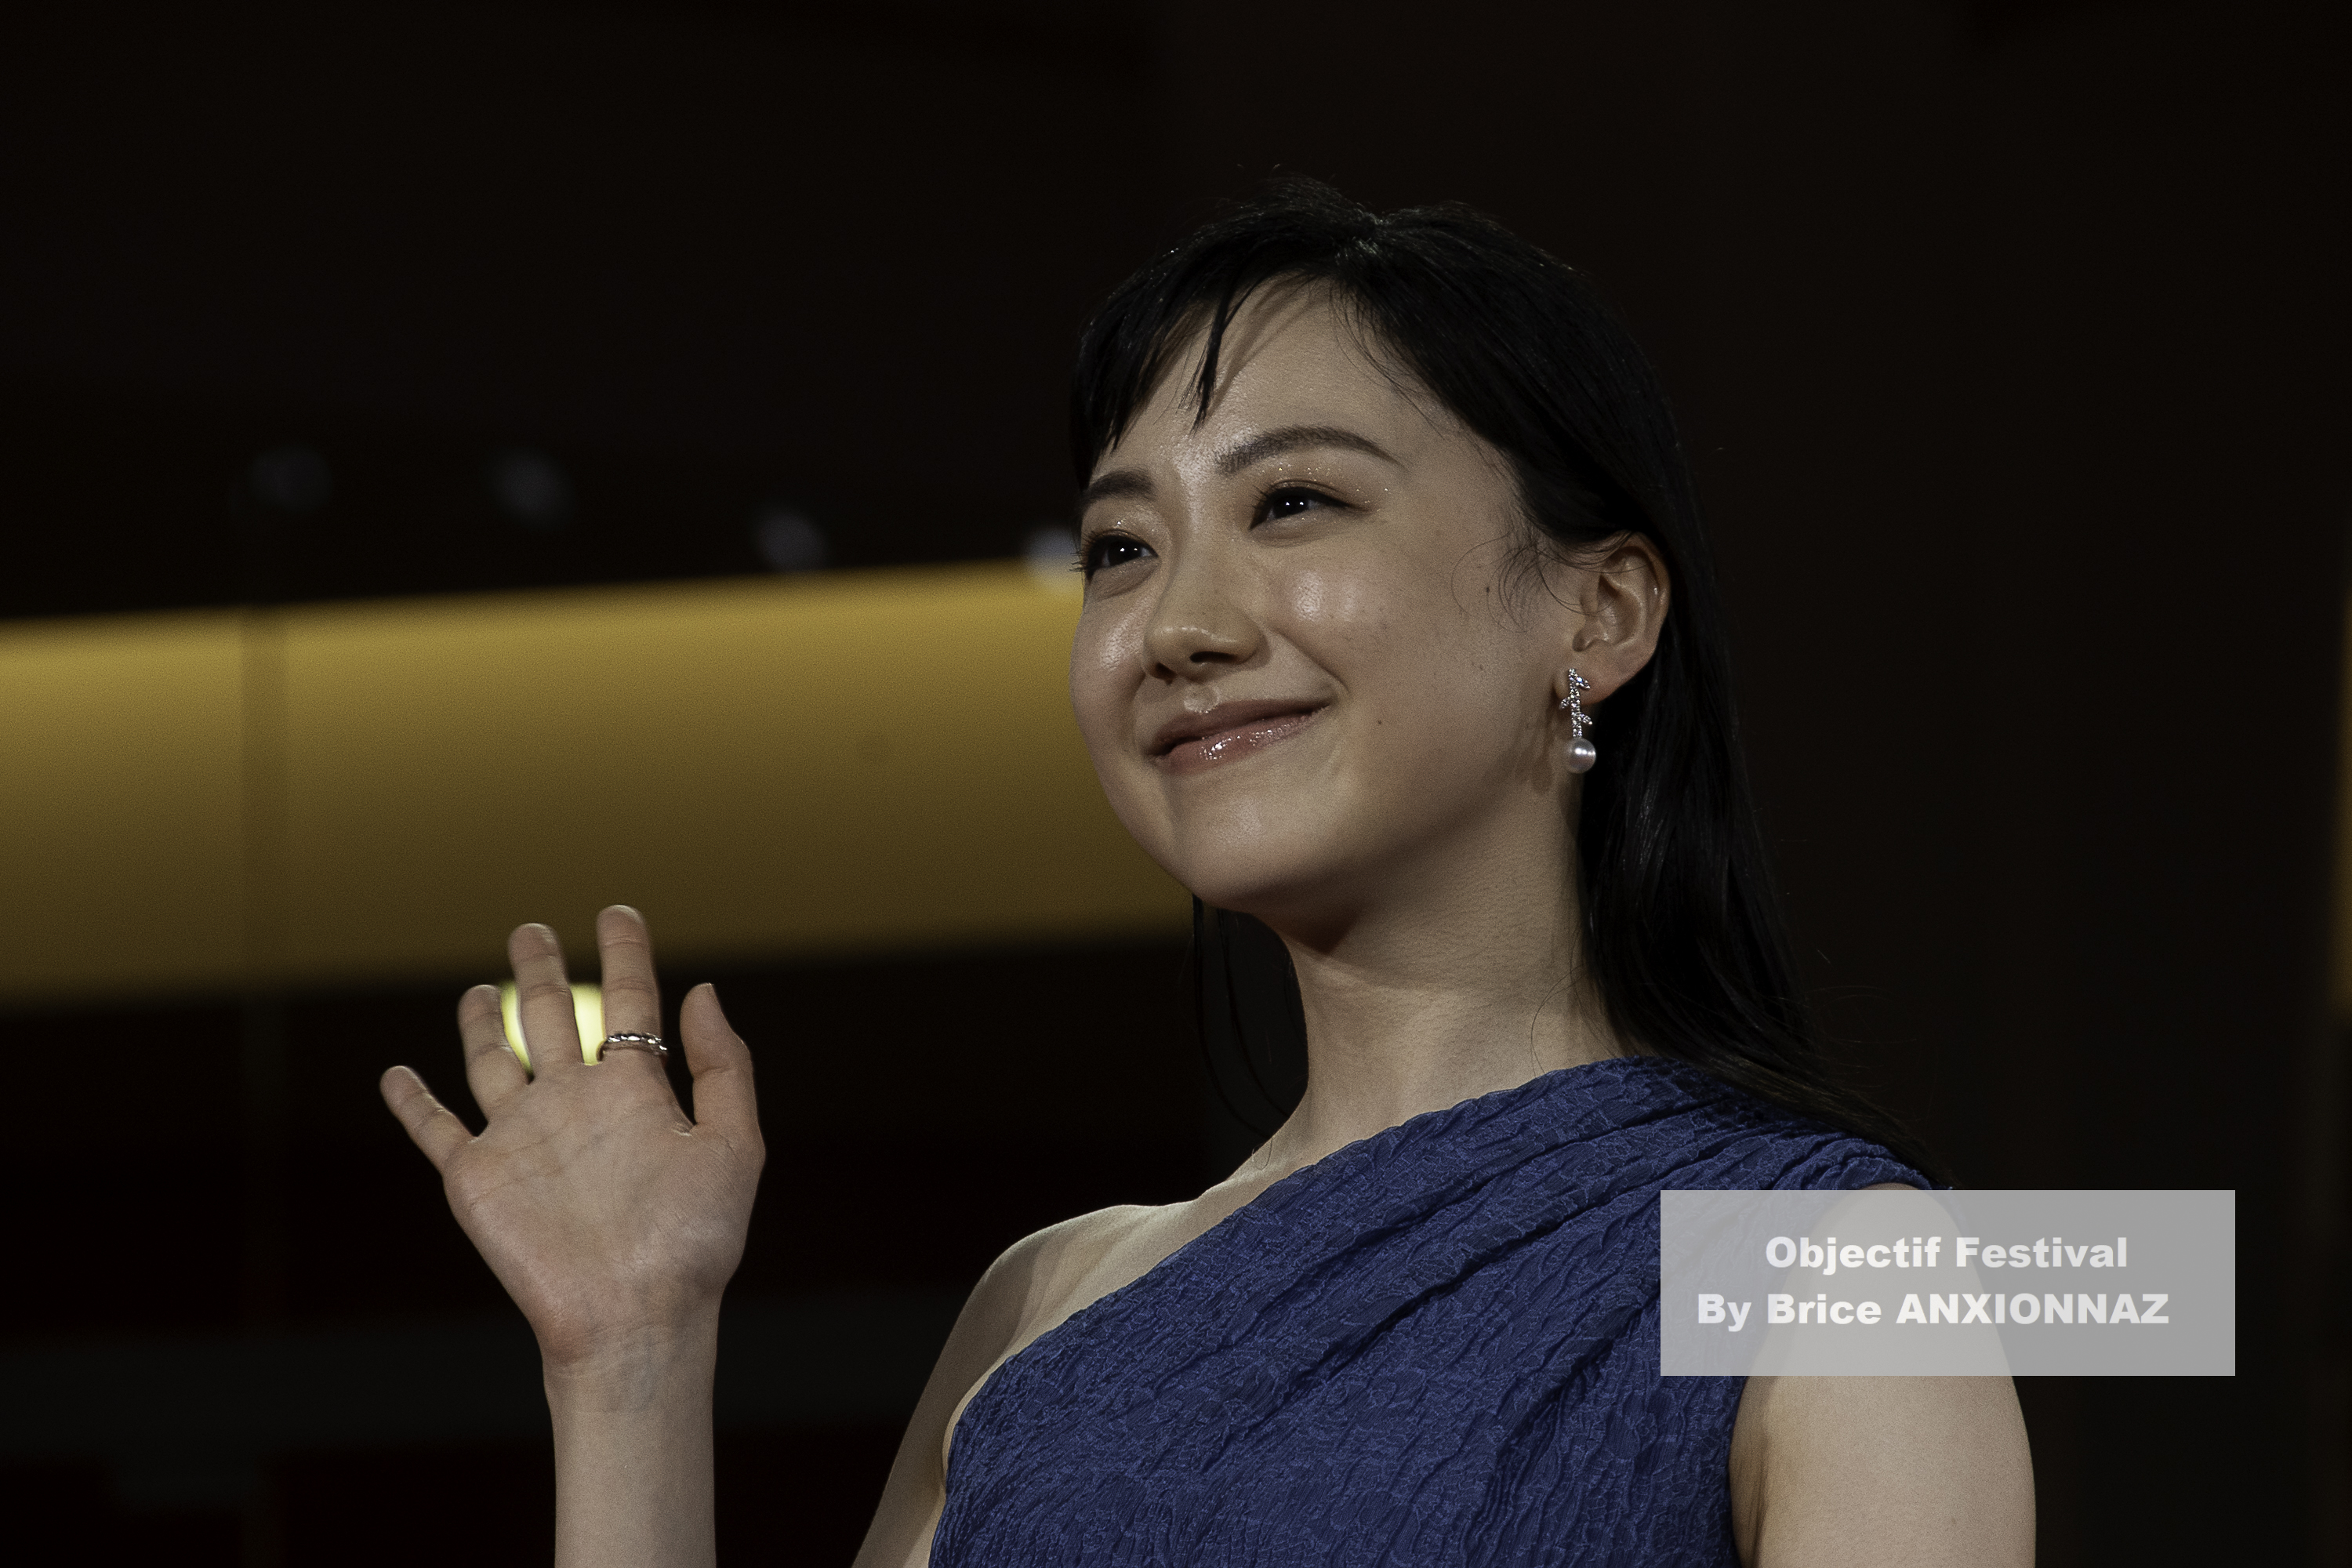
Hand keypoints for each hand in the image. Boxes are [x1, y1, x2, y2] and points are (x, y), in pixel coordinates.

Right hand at [380, 907, 765, 1372]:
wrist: (634, 1318)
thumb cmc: (692, 1244)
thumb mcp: (731, 1146)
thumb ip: (721, 1066)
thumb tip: (702, 989)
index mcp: (638, 1093)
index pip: (629, 1004)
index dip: (625, 954)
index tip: (618, 912)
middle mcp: (577, 1105)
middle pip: (552, 1018)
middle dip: (542, 971)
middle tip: (532, 928)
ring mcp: (524, 1138)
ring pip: (494, 1062)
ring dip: (481, 1022)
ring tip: (479, 984)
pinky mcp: (478, 1177)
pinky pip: (436, 1128)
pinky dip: (413, 1100)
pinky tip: (398, 1073)